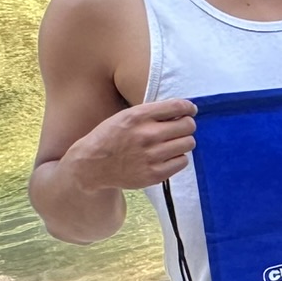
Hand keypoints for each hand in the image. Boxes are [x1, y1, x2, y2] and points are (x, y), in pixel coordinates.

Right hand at [65, 99, 196, 190]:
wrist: (91, 166)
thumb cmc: (110, 137)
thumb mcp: (125, 116)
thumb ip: (152, 113)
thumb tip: (183, 111)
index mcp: (138, 116)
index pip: (178, 106)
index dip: (189, 108)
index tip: (190, 111)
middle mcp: (147, 135)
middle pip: (188, 126)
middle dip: (186, 125)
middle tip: (178, 129)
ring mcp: (151, 156)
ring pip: (189, 143)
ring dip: (183, 142)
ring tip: (170, 143)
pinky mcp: (155, 174)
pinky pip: (183, 161)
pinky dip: (177, 158)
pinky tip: (166, 157)